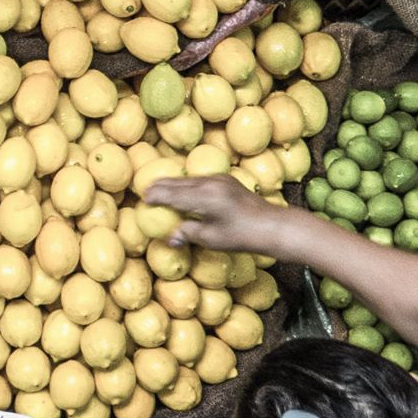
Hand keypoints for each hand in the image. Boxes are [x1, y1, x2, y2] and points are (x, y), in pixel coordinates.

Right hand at [151, 176, 280, 254]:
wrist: (272, 225)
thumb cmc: (242, 236)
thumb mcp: (212, 238)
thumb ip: (188, 234)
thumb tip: (170, 238)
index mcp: (203, 198)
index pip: (172, 194)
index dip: (156, 196)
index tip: (145, 199)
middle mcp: (209, 183)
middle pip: (178, 182)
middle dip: (161, 186)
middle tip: (147, 191)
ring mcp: (219, 179)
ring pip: (188, 179)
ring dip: (174, 184)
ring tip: (161, 189)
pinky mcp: (227, 180)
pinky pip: (200, 179)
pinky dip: (187, 184)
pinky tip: (185, 190)